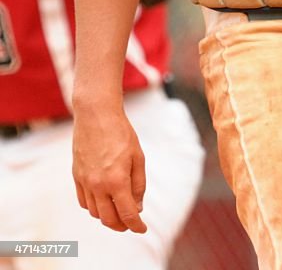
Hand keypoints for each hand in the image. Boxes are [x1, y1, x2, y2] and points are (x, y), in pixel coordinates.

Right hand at [72, 106, 147, 233]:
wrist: (96, 115)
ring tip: (118, 210)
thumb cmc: (121, 133)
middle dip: (121, 225)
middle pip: (108, 219)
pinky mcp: (76, 176)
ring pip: (95, 213)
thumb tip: (137, 207)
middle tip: (130, 223)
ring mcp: (85, 182)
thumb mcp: (138, 157)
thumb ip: (138, 185)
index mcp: (116, 180)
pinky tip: (103, 200)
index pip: (127, 214)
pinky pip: (83, 201)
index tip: (142, 228)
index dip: (136, 225)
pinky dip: (94, 206)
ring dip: (107, 217)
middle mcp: (98, 185)